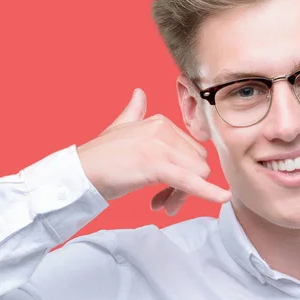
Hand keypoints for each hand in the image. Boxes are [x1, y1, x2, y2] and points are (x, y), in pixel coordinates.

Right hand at [77, 88, 230, 214]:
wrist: (77, 174)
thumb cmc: (99, 158)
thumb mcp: (119, 128)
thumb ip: (134, 112)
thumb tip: (139, 93)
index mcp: (160, 122)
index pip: (192, 152)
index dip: (185, 174)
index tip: (166, 190)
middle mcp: (164, 129)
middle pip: (198, 164)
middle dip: (186, 187)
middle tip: (165, 203)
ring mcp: (160, 146)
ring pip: (196, 175)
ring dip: (183, 196)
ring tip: (162, 206)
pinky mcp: (156, 165)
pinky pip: (190, 181)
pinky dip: (208, 192)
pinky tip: (222, 198)